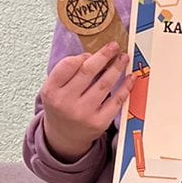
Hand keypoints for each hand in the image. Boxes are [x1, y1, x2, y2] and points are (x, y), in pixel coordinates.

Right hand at [40, 44, 132, 161]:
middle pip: (88, 71)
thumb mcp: (53, 89)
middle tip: (114, 46)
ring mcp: (83, 113)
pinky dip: (126, 87)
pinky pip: (116, 101)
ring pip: (105, 84)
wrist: (64, 137)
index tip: (91, 53)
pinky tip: (130, 78)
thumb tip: (95, 54)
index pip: (68, 65)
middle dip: (104, 55)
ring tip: (123, 58)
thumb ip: (66, 73)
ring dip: (117, 68)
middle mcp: (65, 103)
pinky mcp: (99, 122)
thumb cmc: (61, 107)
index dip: (82, 56)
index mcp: (51, 91)